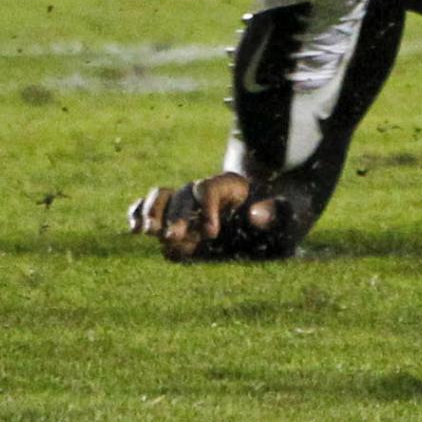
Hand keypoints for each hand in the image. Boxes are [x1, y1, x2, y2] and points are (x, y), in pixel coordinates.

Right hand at [125, 173, 310, 261]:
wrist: (273, 222)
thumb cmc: (283, 220)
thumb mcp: (289, 217)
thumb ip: (277, 214)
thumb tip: (255, 214)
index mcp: (231, 185)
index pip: (210, 188)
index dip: (208, 207)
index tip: (212, 233)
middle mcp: (205, 191)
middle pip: (184, 194)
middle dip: (177, 215)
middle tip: (174, 236)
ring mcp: (190, 204)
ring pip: (163, 197)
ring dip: (152, 212)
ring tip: (145, 233)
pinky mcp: (178, 218)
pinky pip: (153, 208)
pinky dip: (140, 213)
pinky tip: (133, 227)